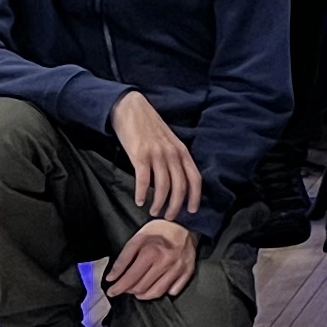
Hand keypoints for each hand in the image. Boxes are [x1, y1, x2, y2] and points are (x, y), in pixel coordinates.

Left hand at [98, 217, 197, 301]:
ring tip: (138, 290)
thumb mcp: (137, 239)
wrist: (185, 224)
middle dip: (130, 290)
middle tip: (126, 286)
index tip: (111, 291)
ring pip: (157, 292)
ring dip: (143, 294)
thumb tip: (111, 278)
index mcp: (151, 252)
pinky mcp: (188, 271)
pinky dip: (163, 291)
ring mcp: (178, 268)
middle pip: (142, 287)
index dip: (118, 287)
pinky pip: (173, 291)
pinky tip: (157, 285)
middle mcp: (166, 262)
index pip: (130, 278)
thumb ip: (123, 259)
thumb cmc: (159, 231)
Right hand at [110, 91, 201, 220]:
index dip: (195, 196)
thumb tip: (176, 182)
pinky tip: (139, 202)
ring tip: (153, 211)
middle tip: (168, 217)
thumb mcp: (169, 142)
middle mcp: (172, 154)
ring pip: (163, 186)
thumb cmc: (150, 127)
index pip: (195, 178)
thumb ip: (174, 159)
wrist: (131, 109)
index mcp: (182, 151)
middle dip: (175, 205)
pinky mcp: (139, 155)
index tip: (192, 211)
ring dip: (158, 203)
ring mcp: (157, 154)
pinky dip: (141, 193)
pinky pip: (143, 180)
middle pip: (180, 186)